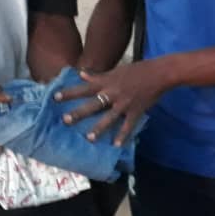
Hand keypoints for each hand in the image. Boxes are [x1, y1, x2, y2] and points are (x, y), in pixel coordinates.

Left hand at [55, 60, 172, 145]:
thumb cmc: (137, 70)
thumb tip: (81, 74)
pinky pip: (128, 125)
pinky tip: (116, 145)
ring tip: (89, 138)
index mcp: (107, 82)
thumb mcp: (116, 70)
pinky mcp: (136, 111)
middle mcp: (113, 93)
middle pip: (93, 104)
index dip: (70, 92)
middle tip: (65, 120)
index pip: (84, 87)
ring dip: (99, 128)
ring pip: (109, 117)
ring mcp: (125, 103)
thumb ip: (98, 75)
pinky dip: (122, 135)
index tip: (55, 97)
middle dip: (79, 112)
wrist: (159, 73)